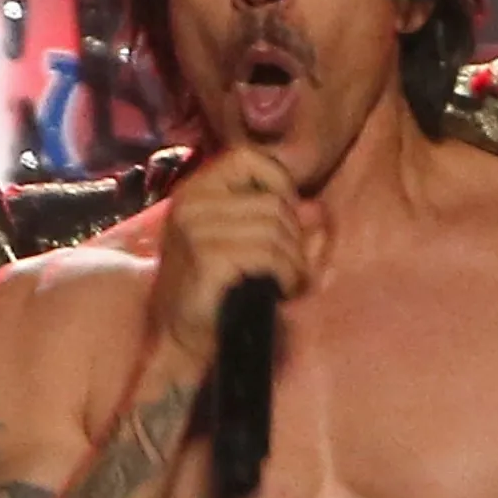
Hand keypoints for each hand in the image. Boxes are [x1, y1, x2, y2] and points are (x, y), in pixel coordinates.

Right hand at [150, 148, 325, 360]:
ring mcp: (195, 229)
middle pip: (273, 202)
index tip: (286, 222)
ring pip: (275, 229)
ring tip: (289, 284)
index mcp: (195, 191)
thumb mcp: (249, 247)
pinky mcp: (206, 258)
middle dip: (295, 239)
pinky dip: (286, 276)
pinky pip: (268, 255)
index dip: (280, 184)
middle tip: (292, 270)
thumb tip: (318, 211)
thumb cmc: (216, 290)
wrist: (179, 338)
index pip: (249, 159)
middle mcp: (190, 203)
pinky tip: (280, 292)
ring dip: (294, 263)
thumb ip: (286, 224)